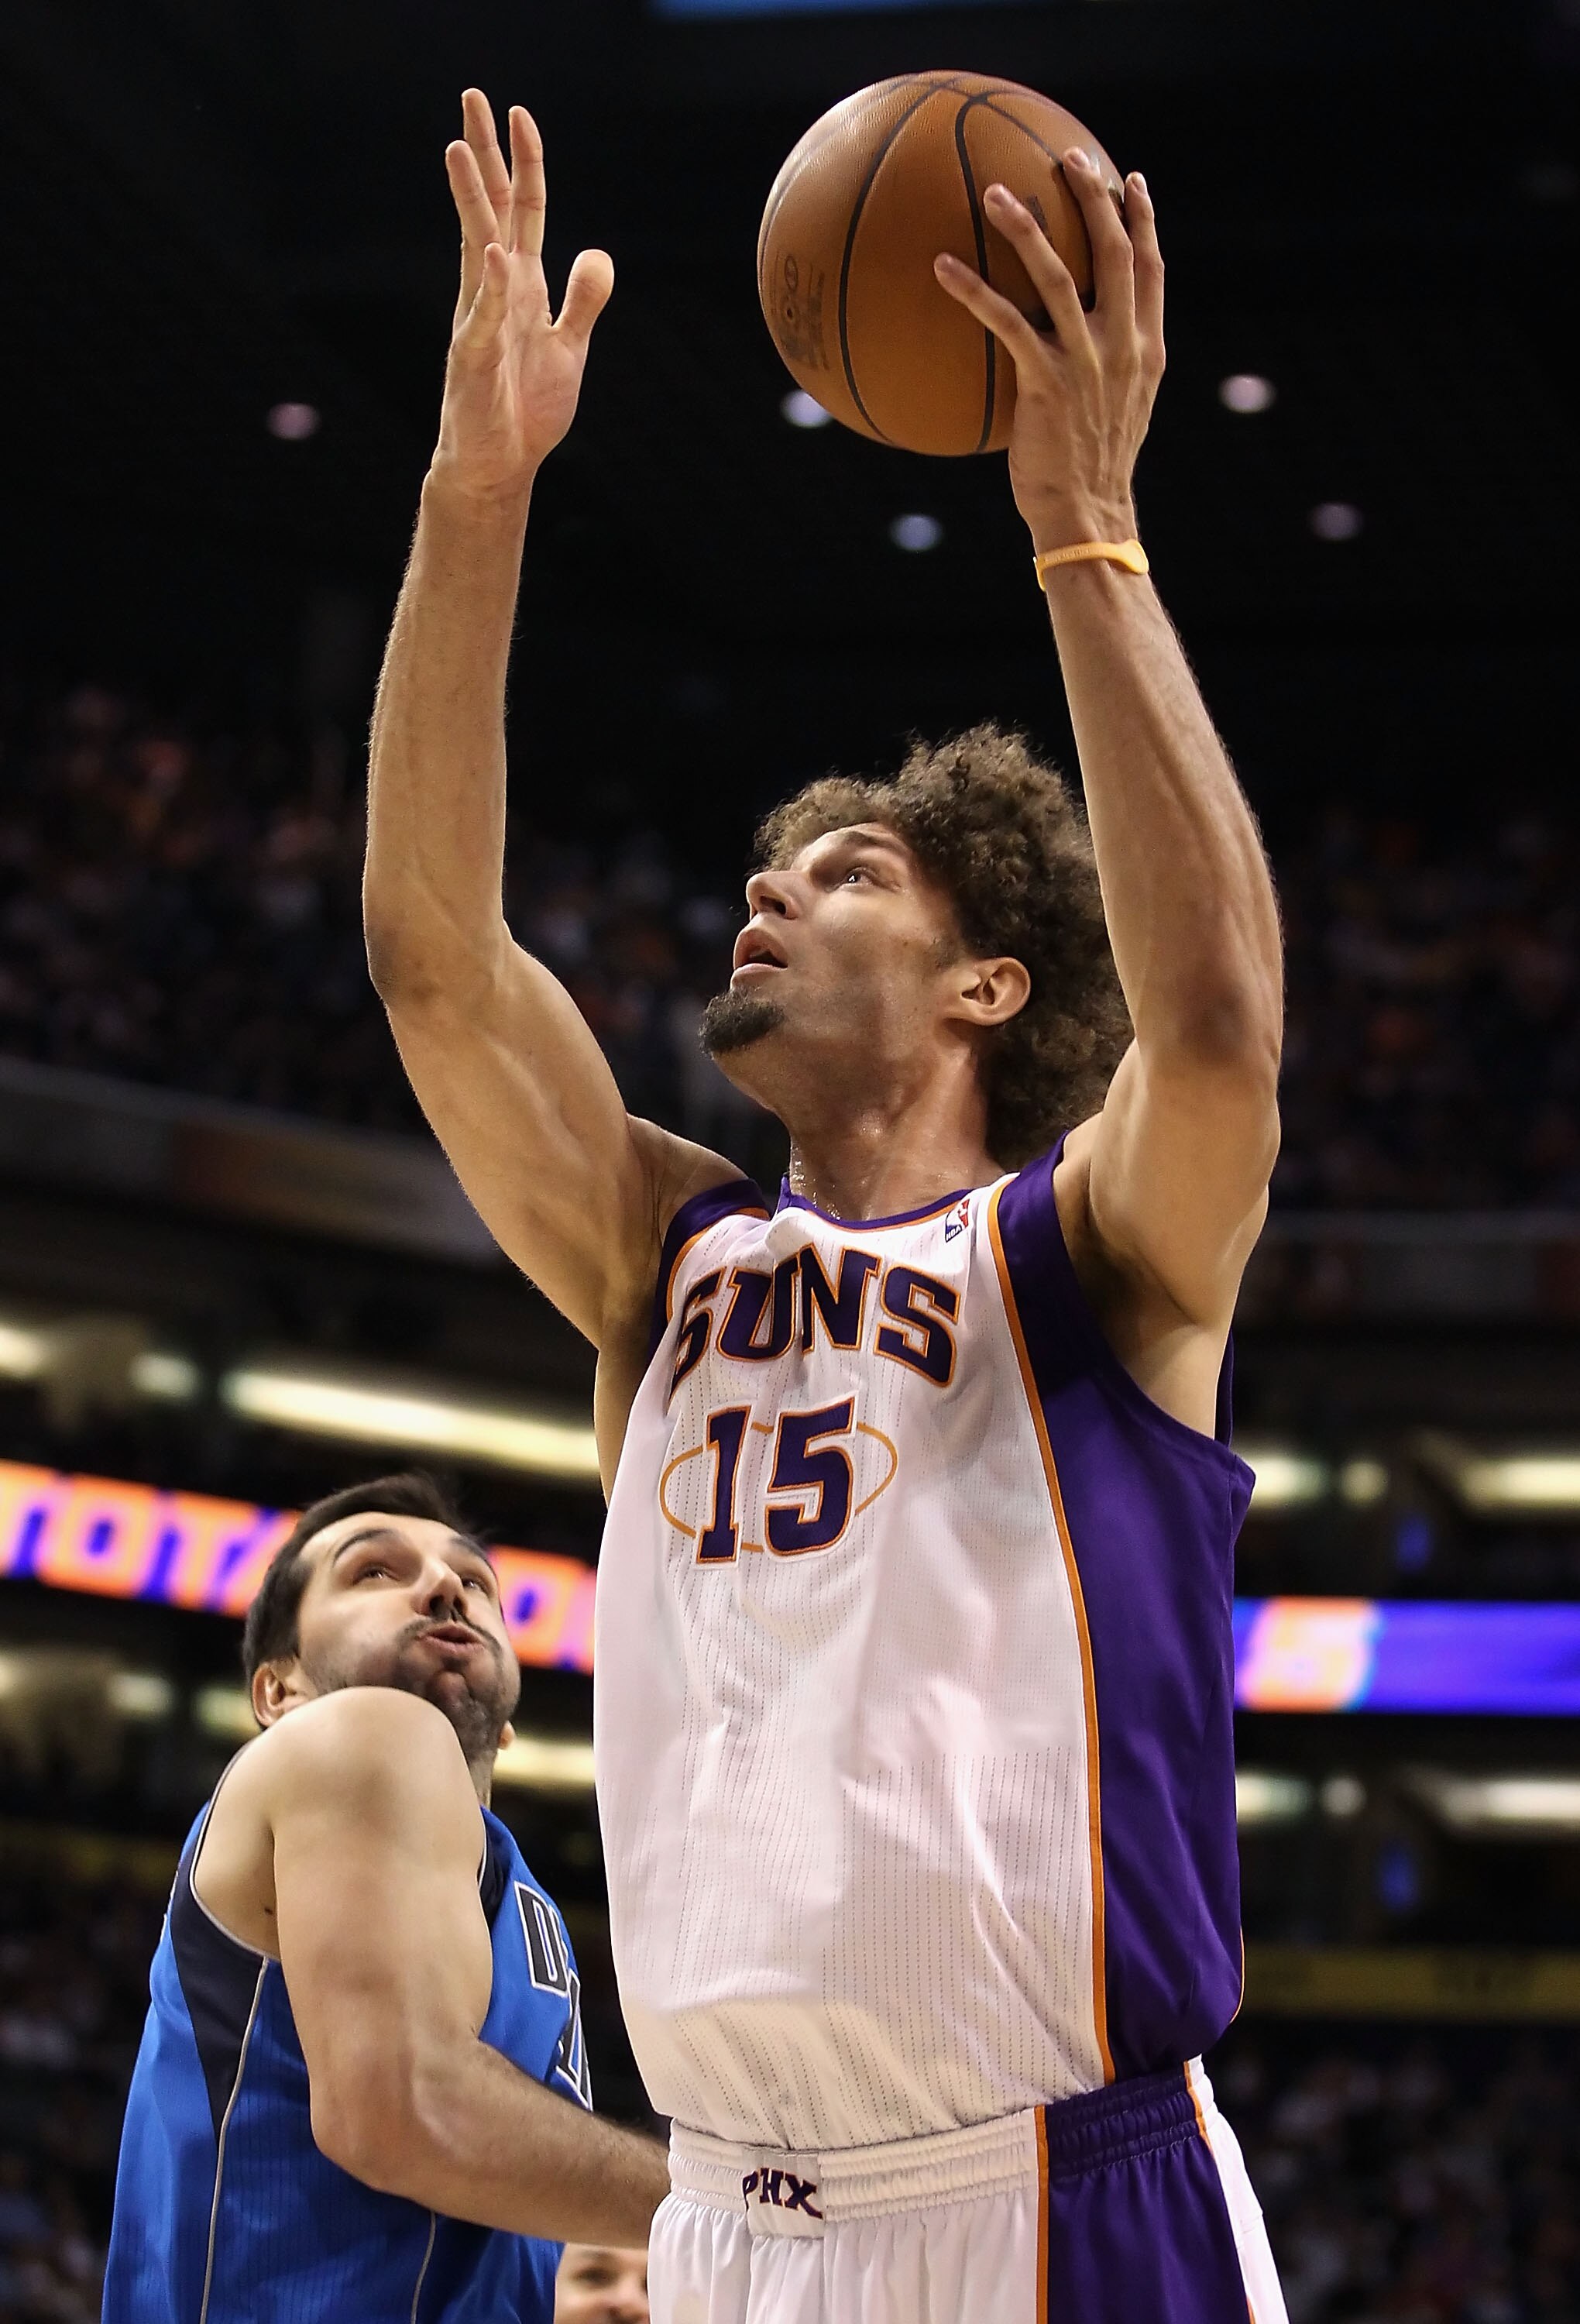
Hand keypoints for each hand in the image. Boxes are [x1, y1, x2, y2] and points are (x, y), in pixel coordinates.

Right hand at [431, 91, 613, 505]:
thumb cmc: (526, 409)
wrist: (498, 464)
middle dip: (483, 155)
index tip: (521, 116)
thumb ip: (583, 300)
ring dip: (470, 199)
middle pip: (491, 210)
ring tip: (456, 148)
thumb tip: (597, 253)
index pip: (525, 212)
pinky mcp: (474, 358)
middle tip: (471, 97)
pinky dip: (492, 288)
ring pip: (476, 246)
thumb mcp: (569, 347)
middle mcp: (495, 291)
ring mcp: (480, 319)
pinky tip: (495, 254)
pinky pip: (484, 317)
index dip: (526, 165)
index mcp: (521, 285)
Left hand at [934, 154, 1163, 551]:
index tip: (1130, 179)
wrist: (1088, 515)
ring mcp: (1086, 362)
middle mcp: (1122, 346)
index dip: (1144, 220)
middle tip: (1068, 155)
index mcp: (1146, 349)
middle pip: (1116, 251)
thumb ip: (1108, 367)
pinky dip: (973, 291)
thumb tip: (1078, 343)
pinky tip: (942, 266)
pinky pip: (1005, 322)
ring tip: (994, 192)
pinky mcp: (1045, 382)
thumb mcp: (1118, 411)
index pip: (1154, 269)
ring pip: (1060, 274)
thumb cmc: (1092, 470)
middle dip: (1094, 197)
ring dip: (1026, 228)